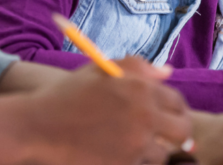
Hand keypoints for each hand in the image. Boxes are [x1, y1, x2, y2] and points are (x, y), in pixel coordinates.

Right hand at [19, 60, 191, 164]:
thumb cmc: (68, 96)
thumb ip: (137, 68)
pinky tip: (119, 151)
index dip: (175, 108)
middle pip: (182, 129)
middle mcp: (143, 115)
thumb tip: (168, 72)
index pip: (176, 100)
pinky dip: (137, 160)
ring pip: (164, 152)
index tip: (168, 114)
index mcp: (138, 86)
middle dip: (177, 132)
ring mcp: (136, 144)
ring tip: (135, 142)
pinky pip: (144, 164)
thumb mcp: (100, 71)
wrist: (39, 127)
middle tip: (164, 134)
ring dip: (155, 149)